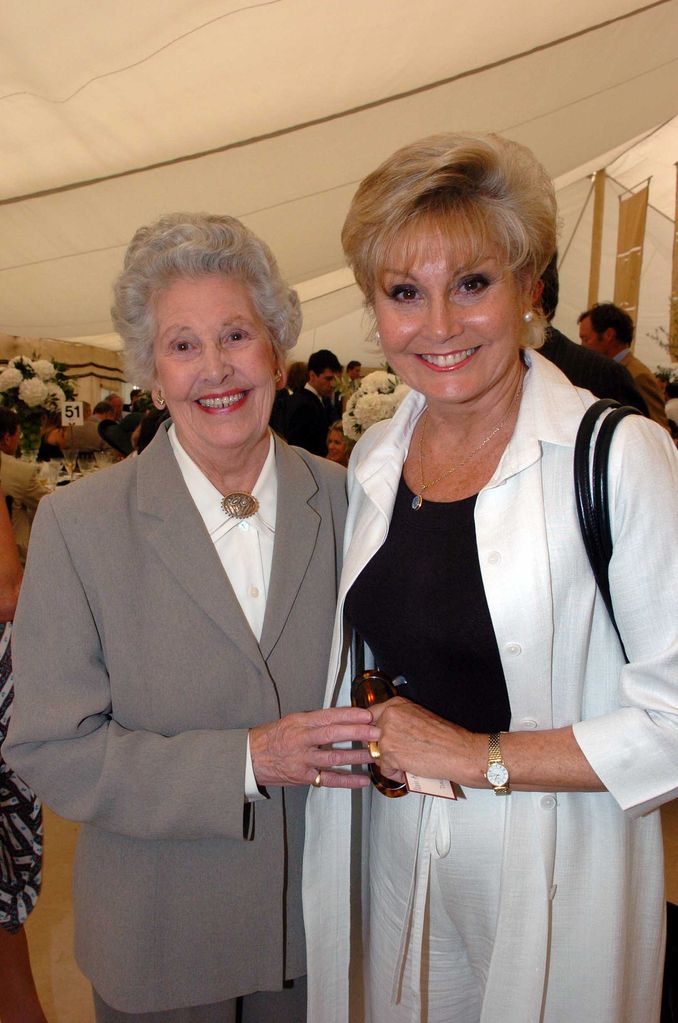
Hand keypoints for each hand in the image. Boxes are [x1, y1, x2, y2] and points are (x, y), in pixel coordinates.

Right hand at [249, 707, 379, 788]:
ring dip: (356, 755)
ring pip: (333, 757)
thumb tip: (343, 717)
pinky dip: (348, 781)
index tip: (366, 714)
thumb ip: (315, 720)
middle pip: (332, 735)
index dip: (348, 715)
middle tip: (376, 731)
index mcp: (299, 723)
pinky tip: (363, 780)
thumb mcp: (292, 721)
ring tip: (374, 753)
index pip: (328, 716)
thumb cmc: (274, 737)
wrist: (251, 758)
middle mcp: (301, 740)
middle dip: (356, 733)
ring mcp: (302, 760)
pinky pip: (329, 779)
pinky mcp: (304, 777)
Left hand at [369, 697, 485, 786]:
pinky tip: (410, 770)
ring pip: (376, 753)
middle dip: (381, 747)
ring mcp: (387, 735)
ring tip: (408, 762)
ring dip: (389, 762)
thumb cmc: (446, 736)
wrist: (459, 752)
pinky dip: (396, 774)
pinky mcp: (389, 755)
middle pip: (370, 735)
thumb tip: (387, 729)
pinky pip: (384, 769)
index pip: (369, 715)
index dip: (373, 730)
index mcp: (396, 705)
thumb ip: (399, 720)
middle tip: (399, 752)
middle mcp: (389, 717)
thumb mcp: (419, 716)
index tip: (376, 736)